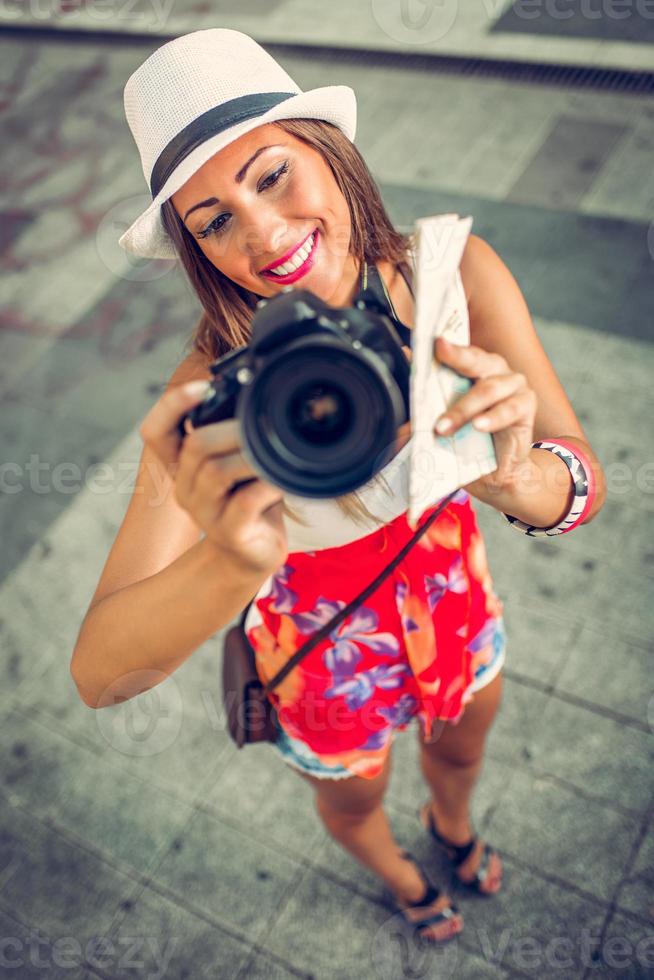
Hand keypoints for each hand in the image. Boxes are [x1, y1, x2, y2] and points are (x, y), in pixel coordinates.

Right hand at [139, 381, 288, 574]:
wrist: (252, 554)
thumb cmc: (250, 500)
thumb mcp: (238, 462)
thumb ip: (236, 433)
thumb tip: (258, 392)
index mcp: (181, 466)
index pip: (155, 432)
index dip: (172, 405)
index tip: (204, 386)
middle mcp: (185, 488)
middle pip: (194, 446)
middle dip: (231, 428)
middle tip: (262, 421)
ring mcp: (204, 513)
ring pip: (216, 472)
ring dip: (250, 456)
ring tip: (273, 451)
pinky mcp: (229, 533)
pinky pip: (244, 502)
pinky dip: (266, 485)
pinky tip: (282, 480)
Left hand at [433, 336, 537, 490]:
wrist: (497, 473)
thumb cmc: (468, 443)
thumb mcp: (439, 427)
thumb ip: (421, 412)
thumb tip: (394, 410)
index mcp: (472, 369)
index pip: (457, 352)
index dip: (446, 345)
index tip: (433, 340)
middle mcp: (494, 370)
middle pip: (476, 358)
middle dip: (457, 356)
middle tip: (441, 352)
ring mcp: (513, 385)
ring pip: (488, 389)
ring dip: (463, 408)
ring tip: (443, 427)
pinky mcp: (526, 405)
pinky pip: (509, 409)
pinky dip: (492, 418)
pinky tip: (479, 426)